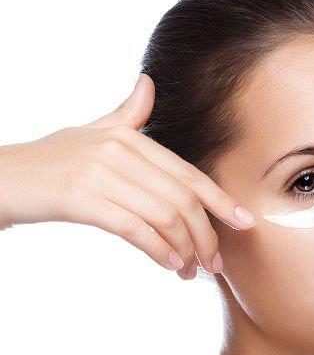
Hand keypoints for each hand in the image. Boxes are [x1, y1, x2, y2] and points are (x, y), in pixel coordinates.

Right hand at [0, 74, 257, 279]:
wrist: (0, 177)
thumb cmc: (52, 159)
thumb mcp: (92, 131)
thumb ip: (127, 114)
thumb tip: (149, 83)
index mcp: (131, 138)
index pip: (188, 173)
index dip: (222, 199)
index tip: (247, 222)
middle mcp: (120, 151)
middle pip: (182, 198)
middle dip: (207, 235)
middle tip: (216, 263)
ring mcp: (100, 174)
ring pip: (163, 216)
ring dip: (185, 249)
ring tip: (192, 271)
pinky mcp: (81, 200)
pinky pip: (134, 228)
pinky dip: (158, 249)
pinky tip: (170, 265)